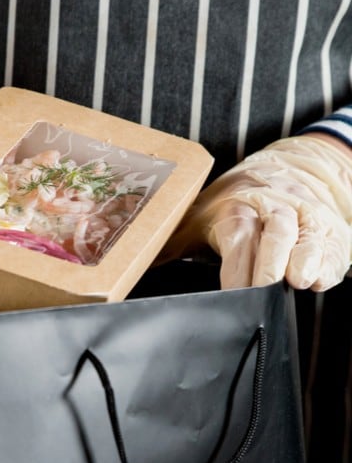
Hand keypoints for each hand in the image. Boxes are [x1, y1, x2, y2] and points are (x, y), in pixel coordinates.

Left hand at [163, 134, 351, 290]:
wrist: (293, 169)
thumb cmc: (238, 202)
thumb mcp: (200, 215)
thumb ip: (170, 242)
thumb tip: (131, 263)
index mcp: (239, 208)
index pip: (238, 238)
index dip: (236, 267)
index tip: (231, 293)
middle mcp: (275, 210)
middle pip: (276, 234)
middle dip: (270, 263)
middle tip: (263, 290)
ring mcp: (305, 220)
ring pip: (308, 238)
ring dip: (304, 259)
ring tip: (298, 280)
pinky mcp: (329, 233)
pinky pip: (332, 249)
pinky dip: (327, 265)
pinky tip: (316, 279)